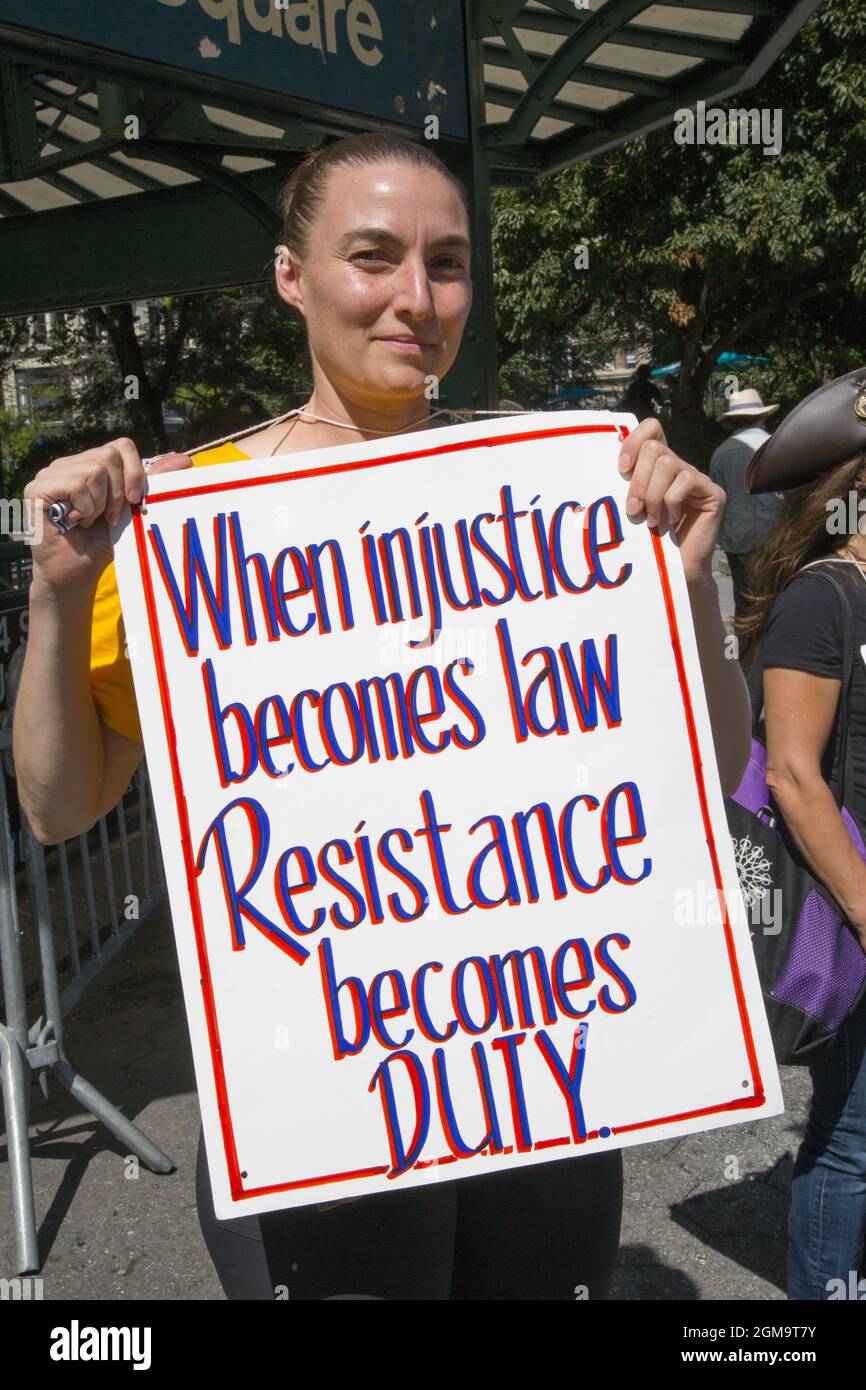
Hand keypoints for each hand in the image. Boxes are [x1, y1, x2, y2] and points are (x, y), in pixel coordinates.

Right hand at [24, 441, 192, 593]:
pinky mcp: (37, 488)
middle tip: (108, 517)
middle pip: (109, 456)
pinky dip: (83, 508)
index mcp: (90, 465)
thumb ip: (152, 484)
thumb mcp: (132, 510)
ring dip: (99, 503)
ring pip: (94, 469)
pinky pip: (75, 484)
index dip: (135, 472)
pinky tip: (74, 522)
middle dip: (118, 493)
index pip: (122, 446)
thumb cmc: (102, 542)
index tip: (135, 501)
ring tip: (89, 520)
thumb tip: (184, 460)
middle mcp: (69, 464)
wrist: (77, 573)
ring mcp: (50, 474)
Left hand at [617, 417, 724, 584]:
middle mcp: (679, 466)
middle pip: (655, 449)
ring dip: (652, 495)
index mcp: (658, 465)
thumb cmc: (648, 541)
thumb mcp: (630, 506)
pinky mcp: (712, 493)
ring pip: (667, 464)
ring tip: (651, 520)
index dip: (633, 442)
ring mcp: (697, 478)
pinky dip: (671, 502)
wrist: (673, 572)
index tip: (621, 470)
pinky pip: (685, 481)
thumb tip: (611, 460)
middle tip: (633, 510)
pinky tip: (670, 521)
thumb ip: (626, 482)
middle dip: (638, 481)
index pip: (651, 427)